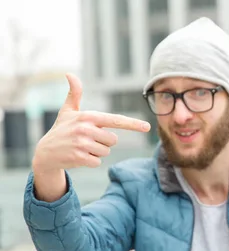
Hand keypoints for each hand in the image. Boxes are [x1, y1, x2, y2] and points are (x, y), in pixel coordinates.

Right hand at [32, 73, 150, 173]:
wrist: (45, 152)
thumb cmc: (61, 130)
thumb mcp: (67, 111)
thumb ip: (74, 94)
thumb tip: (70, 73)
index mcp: (87, 116)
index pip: (115, 120)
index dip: (132, 124)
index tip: (147, 127)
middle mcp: (85, 129)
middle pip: (113, 140)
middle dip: (103, 141)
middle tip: (86, 139)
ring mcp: (82, 144)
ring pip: (106, 151)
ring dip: (97, 152)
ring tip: (81, 147)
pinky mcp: (80, 158)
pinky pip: (98, 161)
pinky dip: (91, 161)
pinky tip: (78, 156)